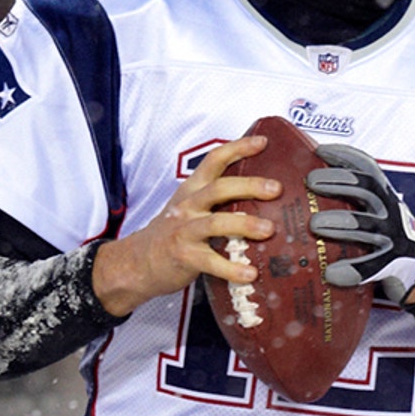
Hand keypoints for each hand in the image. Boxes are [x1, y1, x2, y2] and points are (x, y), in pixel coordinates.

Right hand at [91, 135, 277, 316]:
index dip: (238, 148)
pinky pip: (211, 261)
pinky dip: (232, 268)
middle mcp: (188, 206)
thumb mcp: (189, 206)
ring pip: (216, 223)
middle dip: (249, 186)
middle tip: (275, 189)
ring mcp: (184, 231)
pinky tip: (250, 273)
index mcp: (192, 190)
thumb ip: (218, 199)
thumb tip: (262, 194)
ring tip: (269, 230)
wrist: (138, 261)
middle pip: (219, 188)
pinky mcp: (184, 256)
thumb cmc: (173, 233)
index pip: (214, 160)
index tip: (262, 142)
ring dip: (245, 224)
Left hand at [305, 143, 414, 303]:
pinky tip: (331, 272)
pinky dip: (352, 269)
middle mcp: (389, 210)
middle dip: (337, 182)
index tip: (319, 150)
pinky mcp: (392, 263)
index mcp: (383, 193)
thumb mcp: (374, 205)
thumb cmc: (384, 229)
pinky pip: (371, 266)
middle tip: (310, 181)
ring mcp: (392, 235)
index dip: (344, 155)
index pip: (367, 166)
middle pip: (365, 189)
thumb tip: (301, 181)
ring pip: (365, 226)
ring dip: (339, 224)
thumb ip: (349, 194)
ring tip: (315, 224)